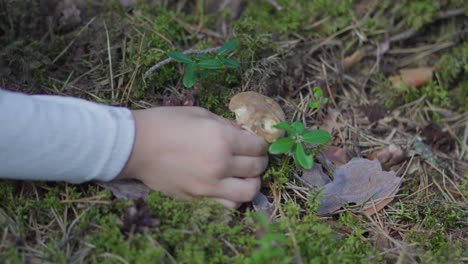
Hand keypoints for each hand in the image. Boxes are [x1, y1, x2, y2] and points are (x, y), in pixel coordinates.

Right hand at [118, 107, 268, 208]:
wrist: (134, 146)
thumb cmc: (165, 123)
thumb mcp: (199, 114)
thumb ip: (226, 125)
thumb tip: (244, 133)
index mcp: (222, 139)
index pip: (258, 146)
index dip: (262, 143)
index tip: (258, 142)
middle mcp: (221, 164)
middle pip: (257, 167)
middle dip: (260, 160)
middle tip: (254, 156)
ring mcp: (210, 185)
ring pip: (249, 191)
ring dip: (253, 182)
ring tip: (245, 175)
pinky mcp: (198, 198)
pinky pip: (228, 205)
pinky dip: (235, 198)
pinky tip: (229, 187)